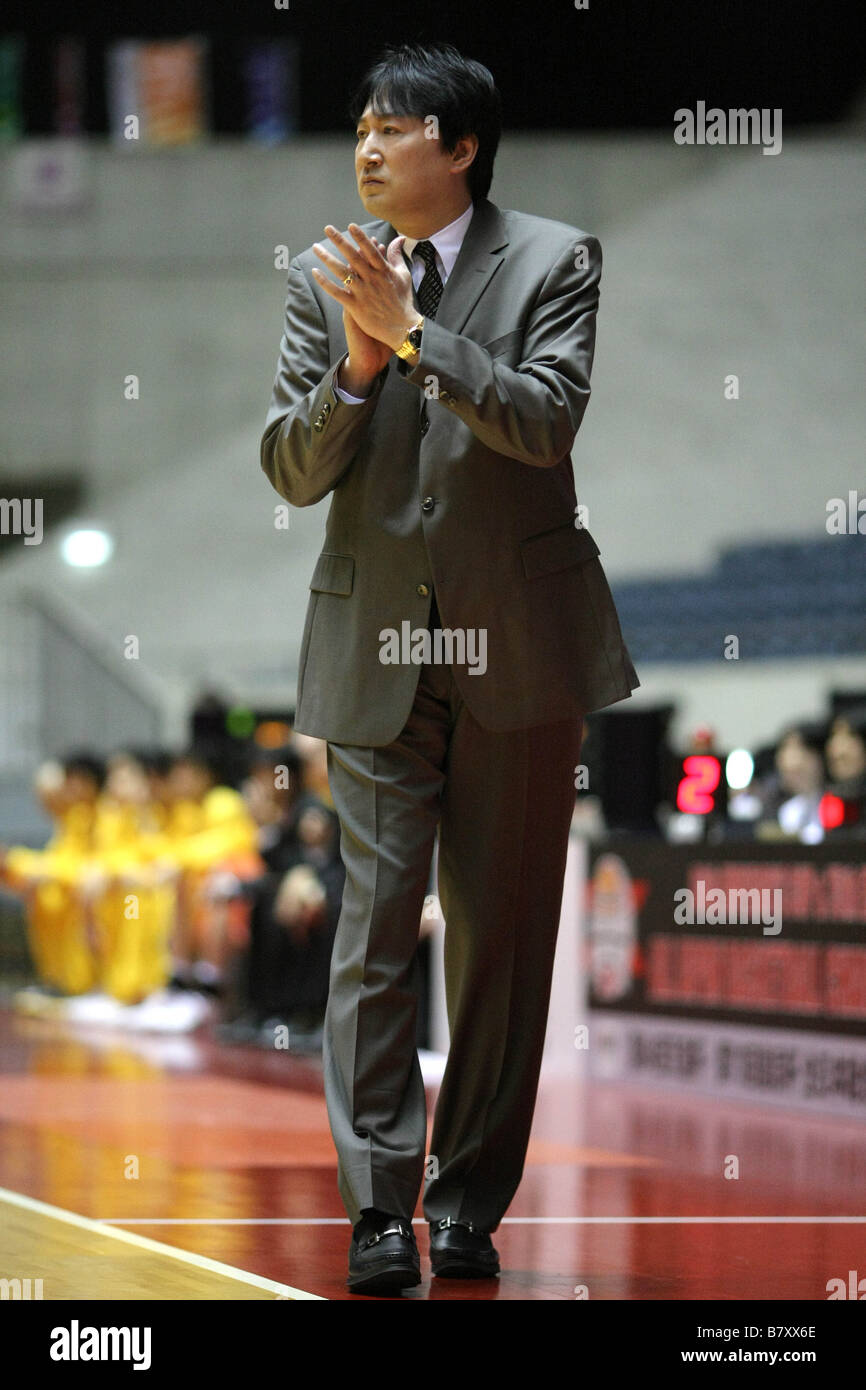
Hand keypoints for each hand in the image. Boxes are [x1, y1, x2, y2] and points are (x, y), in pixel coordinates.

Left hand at [312, 223, 416, 353]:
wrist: (403, 328)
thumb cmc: (404, 301)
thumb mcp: (403, 275)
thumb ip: (396, 255)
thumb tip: (399, 238)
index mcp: (383, 271)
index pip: (370, 250)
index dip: (360, 237)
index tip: (350, 226)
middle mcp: (372, 279)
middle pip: (352, 256)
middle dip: (339, 241)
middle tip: (327, 228)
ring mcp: (363, 292)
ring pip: (342, 272)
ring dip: (327, 258)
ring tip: (316, 247)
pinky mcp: (356, 306)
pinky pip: (337, 292)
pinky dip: (325, 283)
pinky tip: (315, 273)